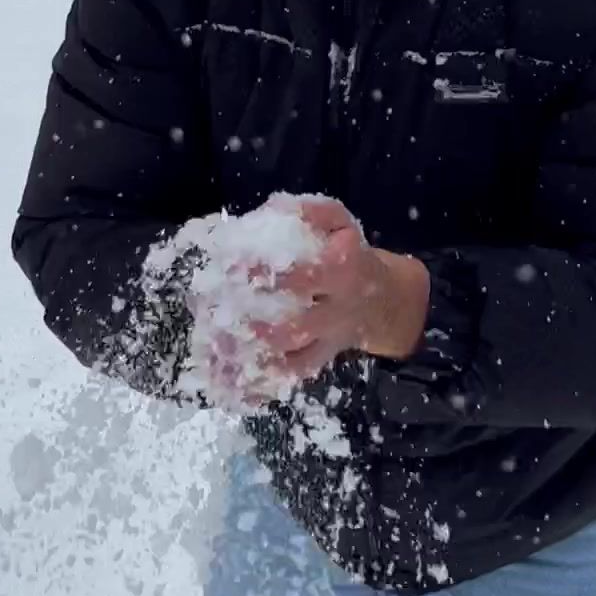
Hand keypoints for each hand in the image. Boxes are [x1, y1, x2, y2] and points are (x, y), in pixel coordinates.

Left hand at [220, 196, 430, 405]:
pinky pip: (291, 378)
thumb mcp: (336, 221)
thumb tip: (268, 210)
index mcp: (343, 271)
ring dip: (251, 358)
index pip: (305, 275)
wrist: (382, 298)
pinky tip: (228, 384)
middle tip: (214, 313)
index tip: (229, 267)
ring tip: (213, 348)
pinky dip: (260, 384)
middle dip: (251, 323)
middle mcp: (338, 311)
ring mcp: (328, 342)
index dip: (265, 273)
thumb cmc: (347, 251)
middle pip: (295, 327)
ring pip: (291, 360)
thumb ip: (306, 213)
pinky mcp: (319, 362)